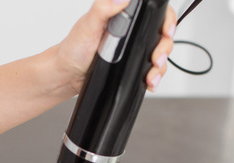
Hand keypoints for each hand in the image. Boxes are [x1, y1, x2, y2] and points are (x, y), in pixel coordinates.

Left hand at [54, 0, 176, 94]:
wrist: (67, 74)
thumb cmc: (73, 49)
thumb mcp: (87, 25)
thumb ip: (103, 9)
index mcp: (122, 15)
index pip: (152, 11)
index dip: (166, 20)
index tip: (166, 31)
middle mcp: (129, 31)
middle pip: (161, 34)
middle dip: (165, 48)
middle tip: (157, 58)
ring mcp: (132, 49)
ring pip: (158, 54)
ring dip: (160, 66)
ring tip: (152, 76)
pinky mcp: (131, 64)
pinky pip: (149, 70)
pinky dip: (153, 77)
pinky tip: (149, 82)